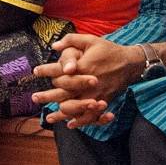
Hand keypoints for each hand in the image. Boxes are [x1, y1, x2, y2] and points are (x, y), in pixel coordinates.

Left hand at [30, 34, 144, 127]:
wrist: (131, 63)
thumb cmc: (109, 50)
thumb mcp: (91, 40)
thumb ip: (72, 40)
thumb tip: (55, 46)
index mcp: (83, 67)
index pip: (60, 71)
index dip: (46, 71)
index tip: (35, 71)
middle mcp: (88, 83)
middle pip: (64, 93)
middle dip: (47, 96)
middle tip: (34, 98)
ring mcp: (96, 94)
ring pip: (76, 107)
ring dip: (61, 114)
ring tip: (48, 117)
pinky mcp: (103, 100)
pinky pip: (91, 115)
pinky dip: (81, 121)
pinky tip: (70, 124)